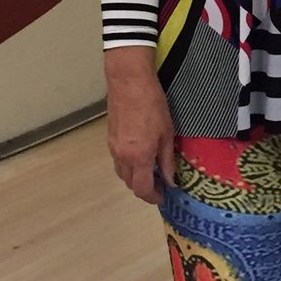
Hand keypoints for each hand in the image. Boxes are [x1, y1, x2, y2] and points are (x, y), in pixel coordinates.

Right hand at [105, 47, 176, 205]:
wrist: (129, 83)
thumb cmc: (153, 105)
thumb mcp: (167, 133)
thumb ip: (167, 160)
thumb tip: (171, 180)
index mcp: (138, 157)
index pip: (142, 189)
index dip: (153, 197)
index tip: (164, 196)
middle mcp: (122, 157)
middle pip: (130, 184)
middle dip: (144, 188)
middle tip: (160, 183)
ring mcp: (113, 148)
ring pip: (122, 173)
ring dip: (135, 177)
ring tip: (151, 169)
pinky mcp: (109, 138)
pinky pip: (118, 160)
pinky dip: (128, 165)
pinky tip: (140, 155)